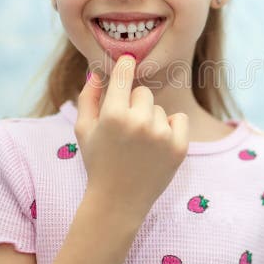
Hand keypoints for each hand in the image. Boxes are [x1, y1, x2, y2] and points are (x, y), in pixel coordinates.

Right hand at [75, 54, 189, 219]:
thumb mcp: (83, 129)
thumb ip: (88, 96)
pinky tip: (156, 145)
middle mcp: (139, 121)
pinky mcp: (180, 147)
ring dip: (150, 120)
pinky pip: (179, 119)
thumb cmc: (98, 162)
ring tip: (138, 144)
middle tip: (126, 128)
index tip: (128, 61)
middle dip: (134, 104)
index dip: (125, 65)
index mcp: (113, 114)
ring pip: (159, 108)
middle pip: (143, 92)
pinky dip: (170, 128)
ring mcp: (162, 135)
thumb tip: (99, 72)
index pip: (124, 73)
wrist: (118, 202)